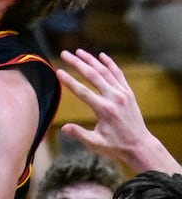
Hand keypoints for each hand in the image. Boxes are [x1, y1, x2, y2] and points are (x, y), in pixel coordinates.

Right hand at [56, 49, 150, 163]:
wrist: (141, 147)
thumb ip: (79, 134)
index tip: (58, 71)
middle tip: (65, 54)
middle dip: (77, 63)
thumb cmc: (117, 147)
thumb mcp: (96, 144)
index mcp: (104, 110)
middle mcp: (114, 98)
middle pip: (93, 75)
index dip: (69, 81)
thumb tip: (63, 128)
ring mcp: (123, 94)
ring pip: (105, 72)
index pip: (82, 91)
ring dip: (91, 60)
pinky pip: (119, 74)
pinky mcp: (129, 93)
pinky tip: (102, 55)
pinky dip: (110, 64)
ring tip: (78, 51)